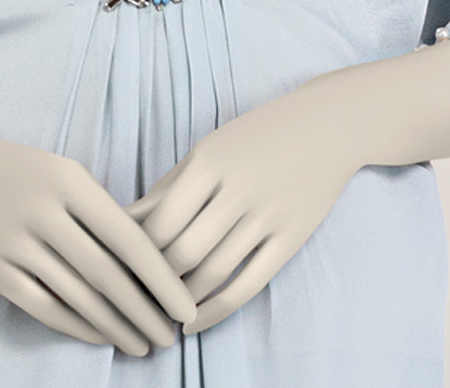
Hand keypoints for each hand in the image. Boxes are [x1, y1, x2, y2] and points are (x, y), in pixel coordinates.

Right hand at [0, 114, 197, 354]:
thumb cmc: (12, 167)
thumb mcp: (59, 170)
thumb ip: (95, 208)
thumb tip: (141, 259)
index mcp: (68, 180)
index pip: (128, 237)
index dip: (161, 278)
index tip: (186, 305)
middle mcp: (44, 211)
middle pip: (107, 275)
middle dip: (146, 311)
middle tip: (173, 337)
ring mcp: (14, 242)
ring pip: (78, 297)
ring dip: (117, 326)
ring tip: (144, 344)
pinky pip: (43, 306)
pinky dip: (77, 326)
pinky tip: (101, 337)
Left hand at [123, 83, 363, 333]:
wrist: (325, 127)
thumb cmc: (253, 138)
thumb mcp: (207, 148)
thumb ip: (169, 186)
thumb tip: (124, 224)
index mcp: (209, 161)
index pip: (162, 220)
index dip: (139, 251)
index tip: (126, 265)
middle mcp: (238, 189)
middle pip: (184, 250)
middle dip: (157, 279)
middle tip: (140, 293)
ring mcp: (268, 215)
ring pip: (214, 272)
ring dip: (182, 299)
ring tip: (162, 309)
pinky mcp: (291, 238)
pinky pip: (249, 285)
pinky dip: (217, 310)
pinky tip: (194, 322)